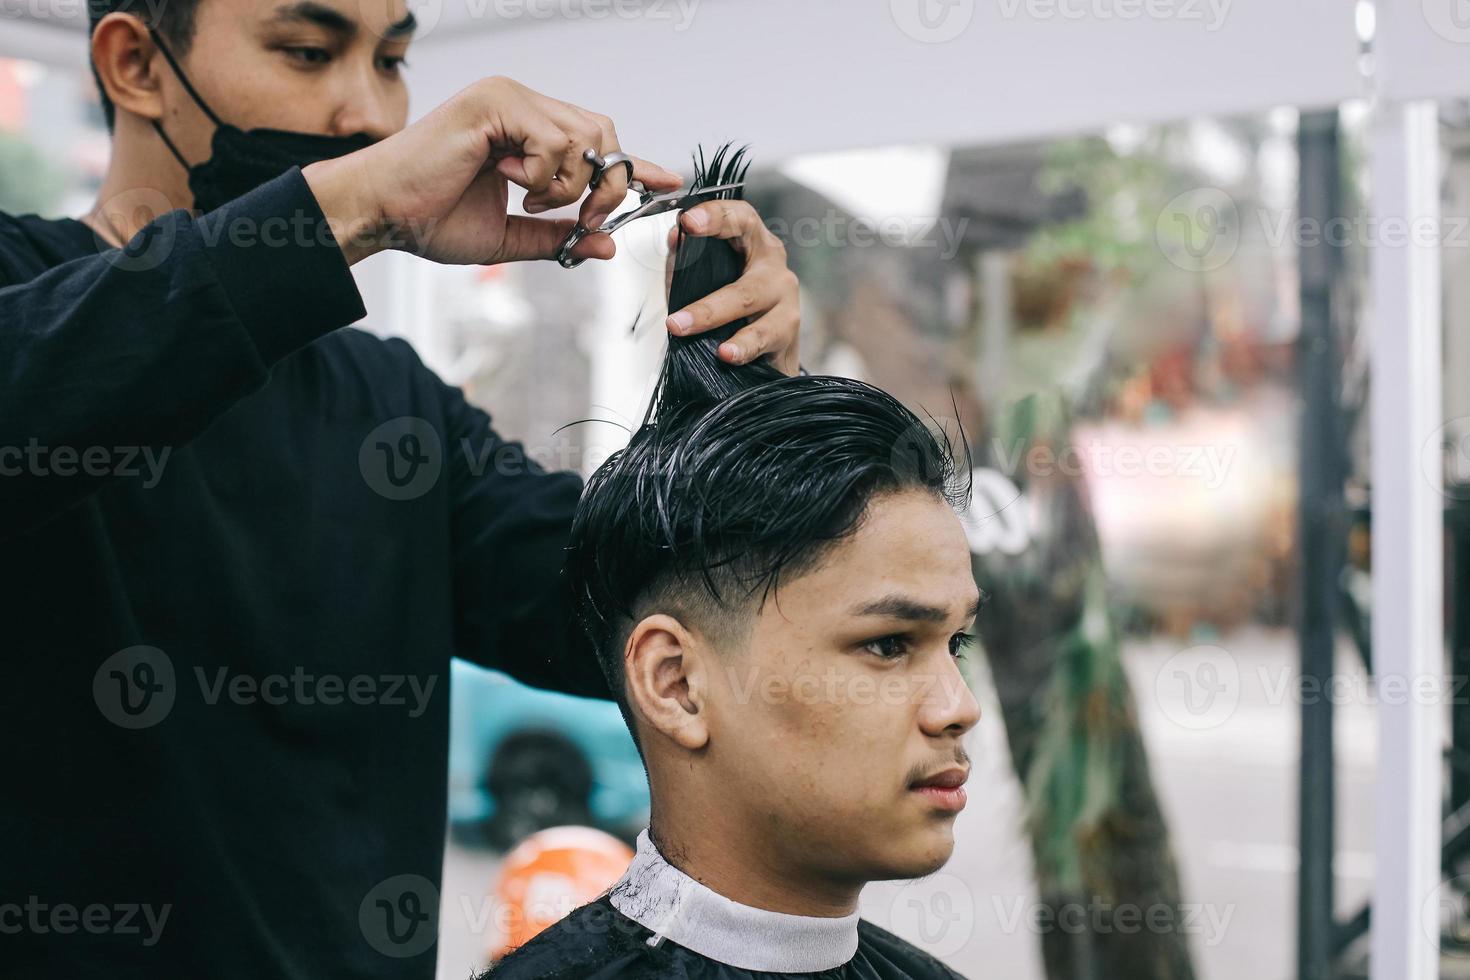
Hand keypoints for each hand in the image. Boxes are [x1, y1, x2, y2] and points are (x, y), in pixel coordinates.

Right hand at [303, 76, 682, 265]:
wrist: (383, 214)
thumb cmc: (430, 219)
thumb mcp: (509, 237)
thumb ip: (558, 238)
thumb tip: (608, 245)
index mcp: (525, 129)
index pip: (596, 139)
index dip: (634, 163)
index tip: (667, 182)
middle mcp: (521, 104)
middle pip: (604, 134)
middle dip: (608, 185)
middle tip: (582, 220)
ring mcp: (508, 97)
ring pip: (586, 137)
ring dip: (570, 186)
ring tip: (532, 204)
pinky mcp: (495, 102)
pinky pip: (556, 140)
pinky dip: (546, 174)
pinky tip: (513, 184)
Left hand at [664, 200, 801, 375]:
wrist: (766, 352)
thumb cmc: (735, 310)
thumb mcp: (706, 279)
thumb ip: (688, 260)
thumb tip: (675, 237)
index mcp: (755, 245)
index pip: (741, 219)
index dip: (716, 216)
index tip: (689, 222)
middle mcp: (775, 269)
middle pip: (743, 281)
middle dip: (706, 302)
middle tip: (675, 318)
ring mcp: (785, 300)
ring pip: (750, 305)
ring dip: (714, 319)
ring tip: (687, 330)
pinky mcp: (787, 330)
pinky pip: (763, 338)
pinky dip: (743, 347)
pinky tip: (727, 354)